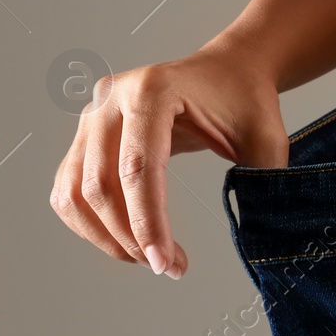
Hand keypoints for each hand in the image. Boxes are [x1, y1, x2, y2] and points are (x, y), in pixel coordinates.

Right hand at [49, 47, 290, 277]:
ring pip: (75, 194)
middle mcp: (111, 98)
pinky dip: (92, 225)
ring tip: (150, 258)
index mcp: (153, 89)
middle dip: (129, 237)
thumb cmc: (246, 100)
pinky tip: (128, 241)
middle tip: (166, 266)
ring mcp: (92, 115)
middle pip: (100, 185)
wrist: (229, 70)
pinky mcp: (84, 134)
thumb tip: (254, 241)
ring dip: (107, 238)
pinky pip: (70, 190)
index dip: (147, 222)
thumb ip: (261, 184)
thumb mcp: (266, 138)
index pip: (138, 168)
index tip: (164, 263)